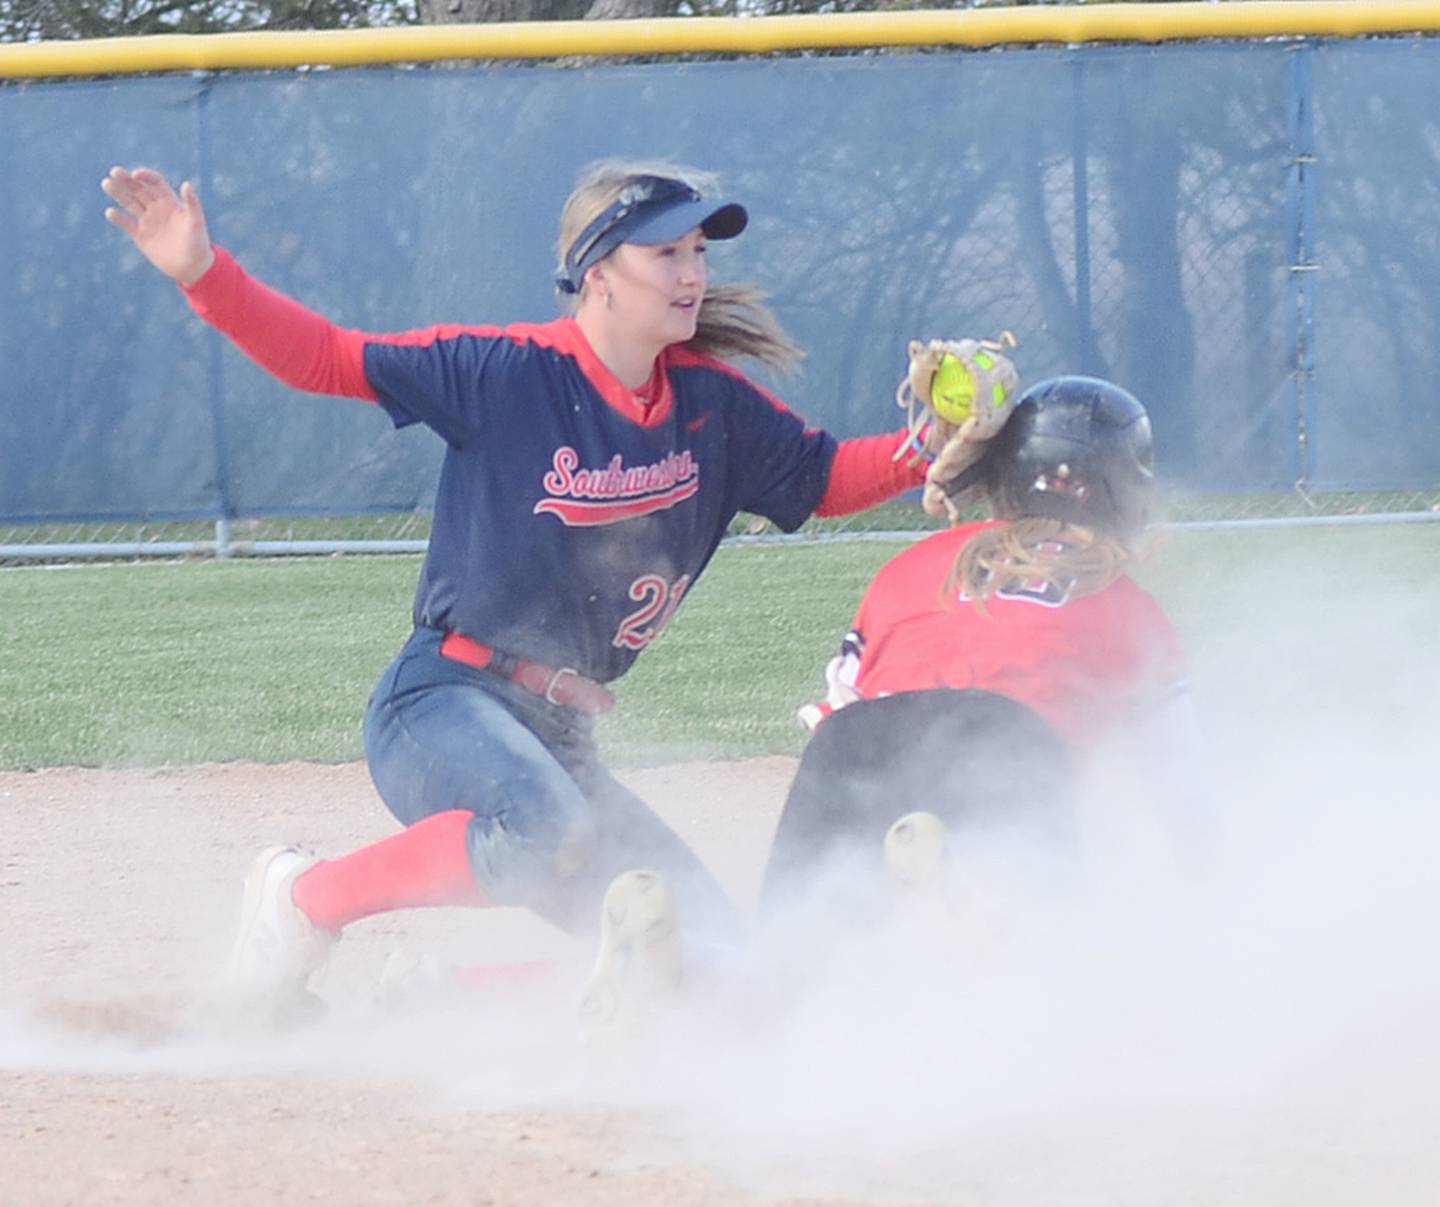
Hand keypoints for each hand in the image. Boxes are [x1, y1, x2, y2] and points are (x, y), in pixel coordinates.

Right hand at [102, 166, 214, 286]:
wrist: (192, 268)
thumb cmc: (198, 244)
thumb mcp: (196, 222)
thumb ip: (192, 203)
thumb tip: (186, 184)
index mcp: (170, 202)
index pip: (154, 182)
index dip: (145, 176)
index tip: (135, 175)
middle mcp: (157, 209)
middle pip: (138, 189)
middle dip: (126, 179)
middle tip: (114, 172)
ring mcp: (147, 221)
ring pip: (129, 202)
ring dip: (118, 192)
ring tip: (106, 183)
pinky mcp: (140, 236)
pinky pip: (126, 223)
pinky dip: (117, 217)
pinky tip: (110, 212)